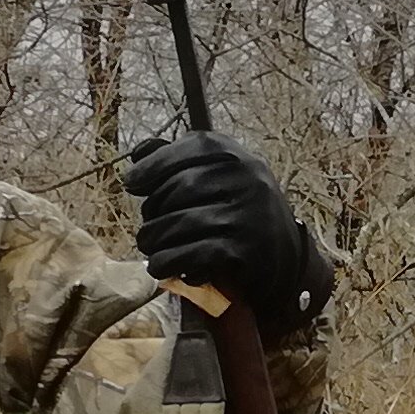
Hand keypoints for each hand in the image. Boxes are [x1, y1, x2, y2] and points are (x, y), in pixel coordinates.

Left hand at [122, 130, 329, 334]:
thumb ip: (181, 162)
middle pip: (181, 187)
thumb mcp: (218, 179)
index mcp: (238, 157)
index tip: (131, 184)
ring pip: (183, 222)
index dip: (155, 164)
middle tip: (146, 228)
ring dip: (155, 239)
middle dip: (153, 210)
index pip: (193, 147)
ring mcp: (250, 214)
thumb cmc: (238, 214)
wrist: (283, 259)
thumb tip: (139, 153)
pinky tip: (161, 266)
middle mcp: (249, 179)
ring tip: (149, 247)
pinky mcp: (246, 250)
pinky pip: (194, 252)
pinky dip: (169, 261)